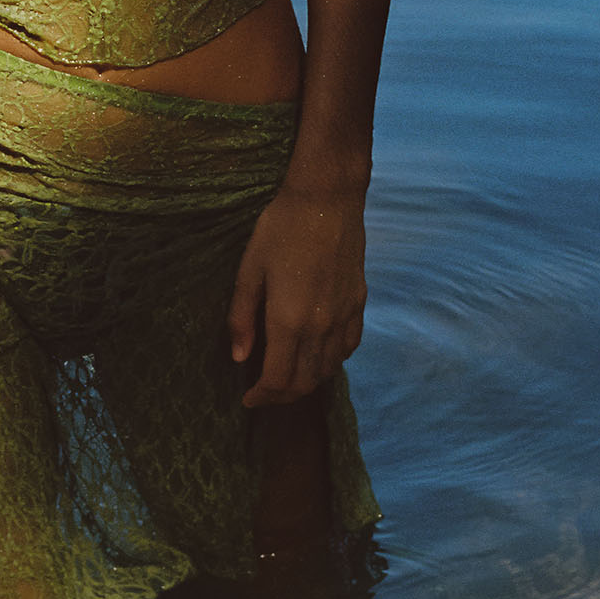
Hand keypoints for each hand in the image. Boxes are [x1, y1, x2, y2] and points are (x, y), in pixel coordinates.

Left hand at [228, 177, 366, 407]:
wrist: (327, 198)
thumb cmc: (281, 228)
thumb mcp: (250, 269)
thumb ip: (243, 317)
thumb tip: (240, 358)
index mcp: (290, 321)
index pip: (279, 379)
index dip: (262, 396)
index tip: (248, 400)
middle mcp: (321, 328)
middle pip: (306, 382)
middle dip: (283, 396)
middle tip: (264, 393)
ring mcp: (345, 317)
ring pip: (328, 369)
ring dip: (307, 382)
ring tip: (287, 377)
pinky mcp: (359, 303)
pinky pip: (348, 348)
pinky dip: (331, 362)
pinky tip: (319, 355)